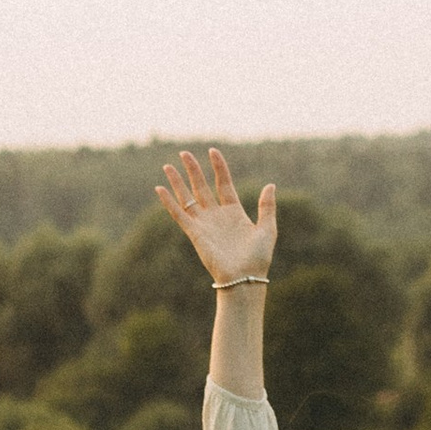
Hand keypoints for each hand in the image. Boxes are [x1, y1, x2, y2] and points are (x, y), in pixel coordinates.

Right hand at [155, 148, 275, 283]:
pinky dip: (169, 202)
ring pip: (187, 197)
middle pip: (202, 187)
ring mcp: (204, 224)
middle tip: (184, 153)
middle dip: (193, 170)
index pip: (224, 184)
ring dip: (177, 182)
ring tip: (167, 166)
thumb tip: (270, 185)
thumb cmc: (258, 258)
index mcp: (234, 212)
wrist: (244, 278)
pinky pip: (179, 214)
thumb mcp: (267, 228)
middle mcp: (217, 216)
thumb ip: (267, 206)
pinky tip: (159, 188)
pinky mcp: (195, 233)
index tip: (213, 151)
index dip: (218, 167)